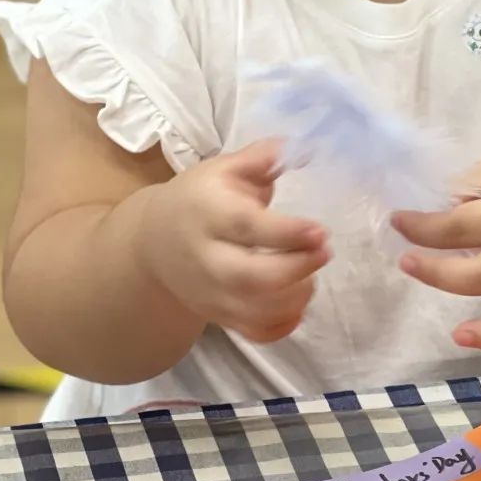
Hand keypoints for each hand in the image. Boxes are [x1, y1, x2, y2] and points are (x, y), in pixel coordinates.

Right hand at [137, 139, 330, 342]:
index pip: (245, 227)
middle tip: (325, 250)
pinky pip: (255, 333)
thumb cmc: (200, 198)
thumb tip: (302, 147)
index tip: (319, 229)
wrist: (154, 242)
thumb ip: (262, 157)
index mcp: (208, 214)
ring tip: (312, 274)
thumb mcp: (224, 168)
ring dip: (295, 296)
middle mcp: (206, 259)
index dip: (286, 231)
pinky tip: (297, 300)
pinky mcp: (220, 317)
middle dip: (296, 268)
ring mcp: (211, 294)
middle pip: (250, 277)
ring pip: (255, 310)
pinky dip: (283, 325)